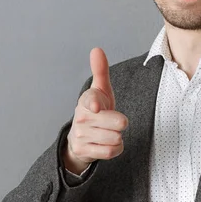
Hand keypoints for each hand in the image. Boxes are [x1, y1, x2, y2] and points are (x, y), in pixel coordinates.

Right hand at [65, 48, 128, 170]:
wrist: (80, 137)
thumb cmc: (96, 110)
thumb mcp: (100, 90)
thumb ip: (100, 71)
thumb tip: (96, 49)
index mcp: (86, 100)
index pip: (91, 101)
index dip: (94, 104)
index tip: (96, 107)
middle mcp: (81, 118)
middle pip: (117, 124)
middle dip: (120, 124)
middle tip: (113, 121)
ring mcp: (81, 135)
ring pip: (115, 139)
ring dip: (118, 137)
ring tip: (109, 132)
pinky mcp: (83, 151)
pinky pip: (111, 151)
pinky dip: (115, 148)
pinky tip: (107, 142)